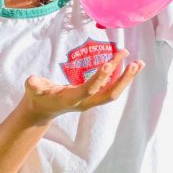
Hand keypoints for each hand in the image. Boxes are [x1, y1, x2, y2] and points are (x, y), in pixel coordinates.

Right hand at [21, 50, 144, 123]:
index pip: (88, 90)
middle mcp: (84, 102)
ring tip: (139, 63)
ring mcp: (90, 100)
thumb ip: (33, 85)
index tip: (109, 64)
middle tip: (134, 63)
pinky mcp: (93, 96)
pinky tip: (130, 65)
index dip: (98, 79)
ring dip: (126, 78)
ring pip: (113, 91)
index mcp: (70, 99)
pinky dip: (121, 77)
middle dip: (122, 80)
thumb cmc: (38, 96)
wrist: (43, 109)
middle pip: (108, 94)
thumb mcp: (33, 89)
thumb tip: (32, 82)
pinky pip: (111, 87)